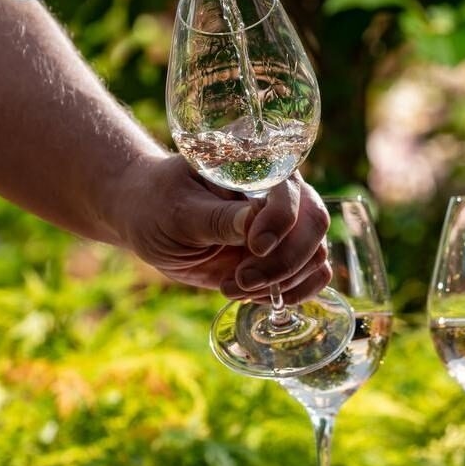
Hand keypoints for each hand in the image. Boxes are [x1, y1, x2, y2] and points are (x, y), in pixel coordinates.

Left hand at [112, 154, 331, 302]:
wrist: (148, 220)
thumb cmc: (158, 203)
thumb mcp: (179, 210)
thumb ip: (217, 217)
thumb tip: (254, 222)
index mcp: (258, 168)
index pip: (291, 190)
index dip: (282, 220)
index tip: (255, 246)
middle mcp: (278, 196)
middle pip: (314, 225)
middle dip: (283, 262)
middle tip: (241, 280)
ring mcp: (284, 229)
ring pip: (316, 255)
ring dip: (282, 282)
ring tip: (233, 287)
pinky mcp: (280, 258)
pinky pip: (312, 276)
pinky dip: (292, 293)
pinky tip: (254, 296)